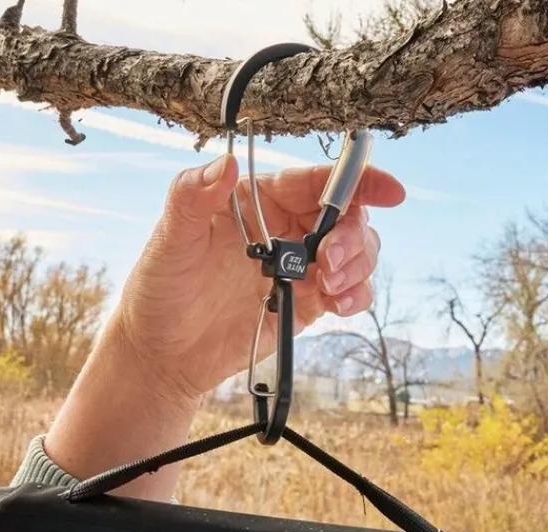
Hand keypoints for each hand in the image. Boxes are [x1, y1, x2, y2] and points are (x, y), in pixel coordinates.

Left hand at [44, 153, 405, 500]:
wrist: (162, 353)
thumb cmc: (159, 289)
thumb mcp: (170, 239)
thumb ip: (193, 196)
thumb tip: (226, 162)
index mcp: (257, 201)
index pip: (315, 181)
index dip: (358, 180)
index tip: (388, 190)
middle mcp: (284, 229)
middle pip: (346, 216)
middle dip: (353, 234)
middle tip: (332, 260)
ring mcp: (298, 268)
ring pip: (355, 252)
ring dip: (359, 264)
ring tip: (330, 285)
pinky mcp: (306, 304)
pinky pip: (348, 292)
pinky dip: (356, 296)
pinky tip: (338, 305)